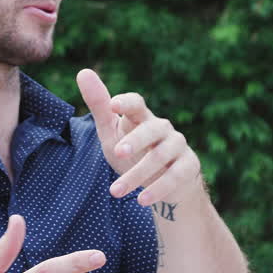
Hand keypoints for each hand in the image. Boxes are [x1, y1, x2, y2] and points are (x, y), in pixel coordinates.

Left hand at [77, 68, 202, 206]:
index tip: (113, 105)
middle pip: (151, 130)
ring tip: (115, 191)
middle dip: (135, 141)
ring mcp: (178, 146)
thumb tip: (83, 72)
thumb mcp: (111, 133)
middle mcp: (162, 128)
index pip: (136, 104)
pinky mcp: (189, 166)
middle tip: (117, 152)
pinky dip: (158, 189)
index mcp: (142, 117)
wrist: (163, 184)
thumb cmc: (132, 153)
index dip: (126, 103)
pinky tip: (141, 201)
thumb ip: (99, 106)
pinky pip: (175, 176)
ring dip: (137, 175)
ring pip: (161, 157)